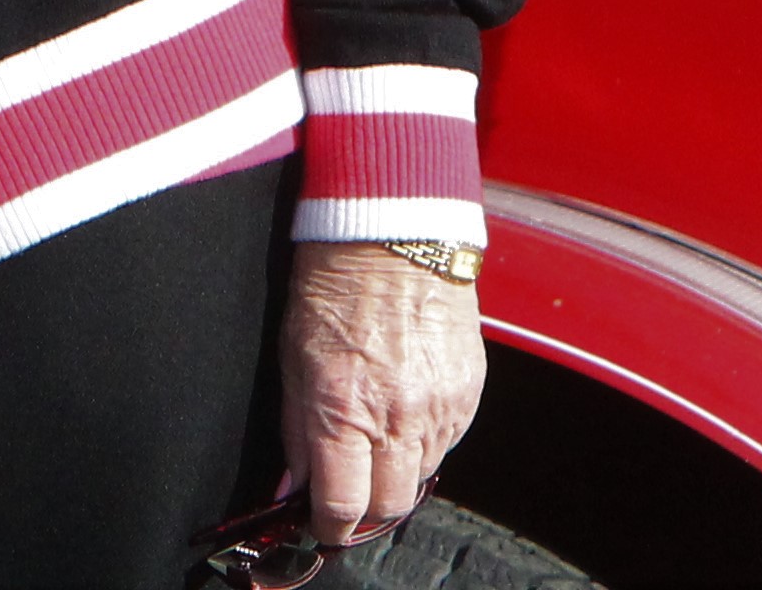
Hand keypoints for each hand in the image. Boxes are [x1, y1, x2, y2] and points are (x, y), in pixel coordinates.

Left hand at [277, 244, 485, 547]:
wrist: (394, 237)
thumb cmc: (332, 286)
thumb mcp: (292, 358)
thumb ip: (298, 429)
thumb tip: (297, 481)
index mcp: (344, 411)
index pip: (343, 505)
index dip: (328, 525)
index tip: (319, 525)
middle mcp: (398, 419)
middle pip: (389, 506)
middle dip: (365, 512)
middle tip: (348, 497)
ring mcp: (440, 409)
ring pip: (420, 477)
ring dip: (395, 475)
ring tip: (374, 445)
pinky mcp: (469, 394)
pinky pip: (447, 442)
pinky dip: (424, 443)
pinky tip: (404, 415)